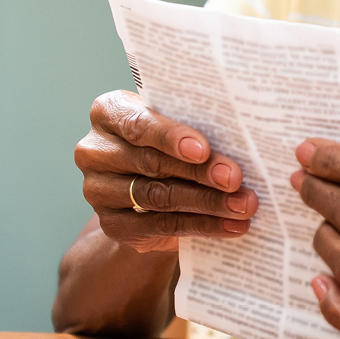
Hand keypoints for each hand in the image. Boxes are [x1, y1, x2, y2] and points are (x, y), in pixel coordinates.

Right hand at [73, 91, 256, 252]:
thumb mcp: (178, 127)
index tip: (203, 150)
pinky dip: (202, 226)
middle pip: (153, 162)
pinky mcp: (112, 225)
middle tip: (236, 179)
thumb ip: (196, 127)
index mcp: (109, 112)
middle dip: (201, 172)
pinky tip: (231, 225)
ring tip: (243, 205)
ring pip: (159, 196)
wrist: (147, 193)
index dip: (170, 137)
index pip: (137, 123)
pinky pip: (162, 226)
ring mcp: (98, 190)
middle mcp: (95, 150)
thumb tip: (243, 144)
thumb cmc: (171, 143)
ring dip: (208, 202)